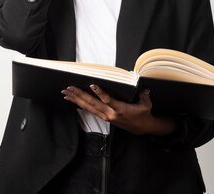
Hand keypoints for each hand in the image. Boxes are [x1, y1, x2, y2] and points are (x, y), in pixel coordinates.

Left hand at [62, 85, 176, 135]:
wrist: (142, 127)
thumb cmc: (144, 114)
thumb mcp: (146, 105)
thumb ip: (144, 96)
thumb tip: (145, 88)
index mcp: (120, 109)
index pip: (108, 100)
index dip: (100, 93)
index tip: (92, 85)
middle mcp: (110, 114)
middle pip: (92, 104)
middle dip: (79, 95)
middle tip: (69, 88)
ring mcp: (106, 116)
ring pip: (88, 107)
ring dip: (76, 100)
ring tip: (66, 93)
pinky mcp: (104, 117)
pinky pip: (90, 110)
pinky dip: (80, 104)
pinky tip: (73, 100)